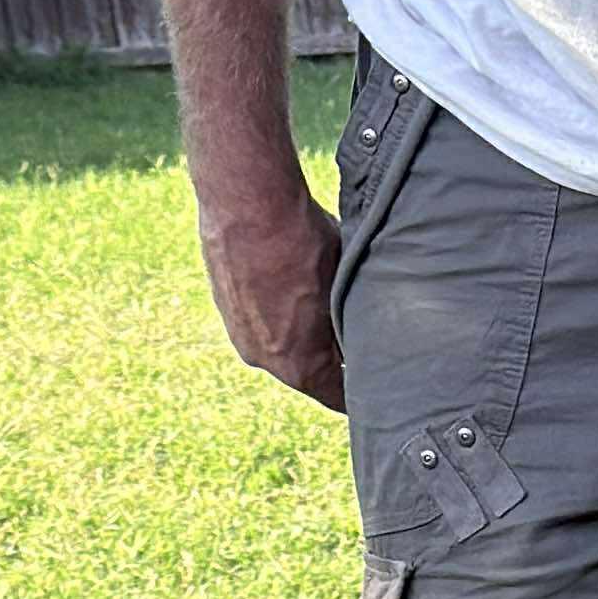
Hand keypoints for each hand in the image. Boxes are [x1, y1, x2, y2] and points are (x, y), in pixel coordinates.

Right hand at [198, 184, 343, 410]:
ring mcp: (242, 337)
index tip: (372, 383)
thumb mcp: (345, 288)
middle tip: (348, 335)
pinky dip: (275, 311)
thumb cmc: (304, 243)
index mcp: (303, 367)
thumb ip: (350, 324)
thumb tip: (361, 337)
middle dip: (328, 358)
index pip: (337, 397)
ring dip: (298, 332)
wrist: (246, 201)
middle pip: (308, 373)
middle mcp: (268, 363)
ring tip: (312, 300)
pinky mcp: (226, 310)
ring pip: (281, 346)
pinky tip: (286, 282)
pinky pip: (259, 321)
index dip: (357, 391)